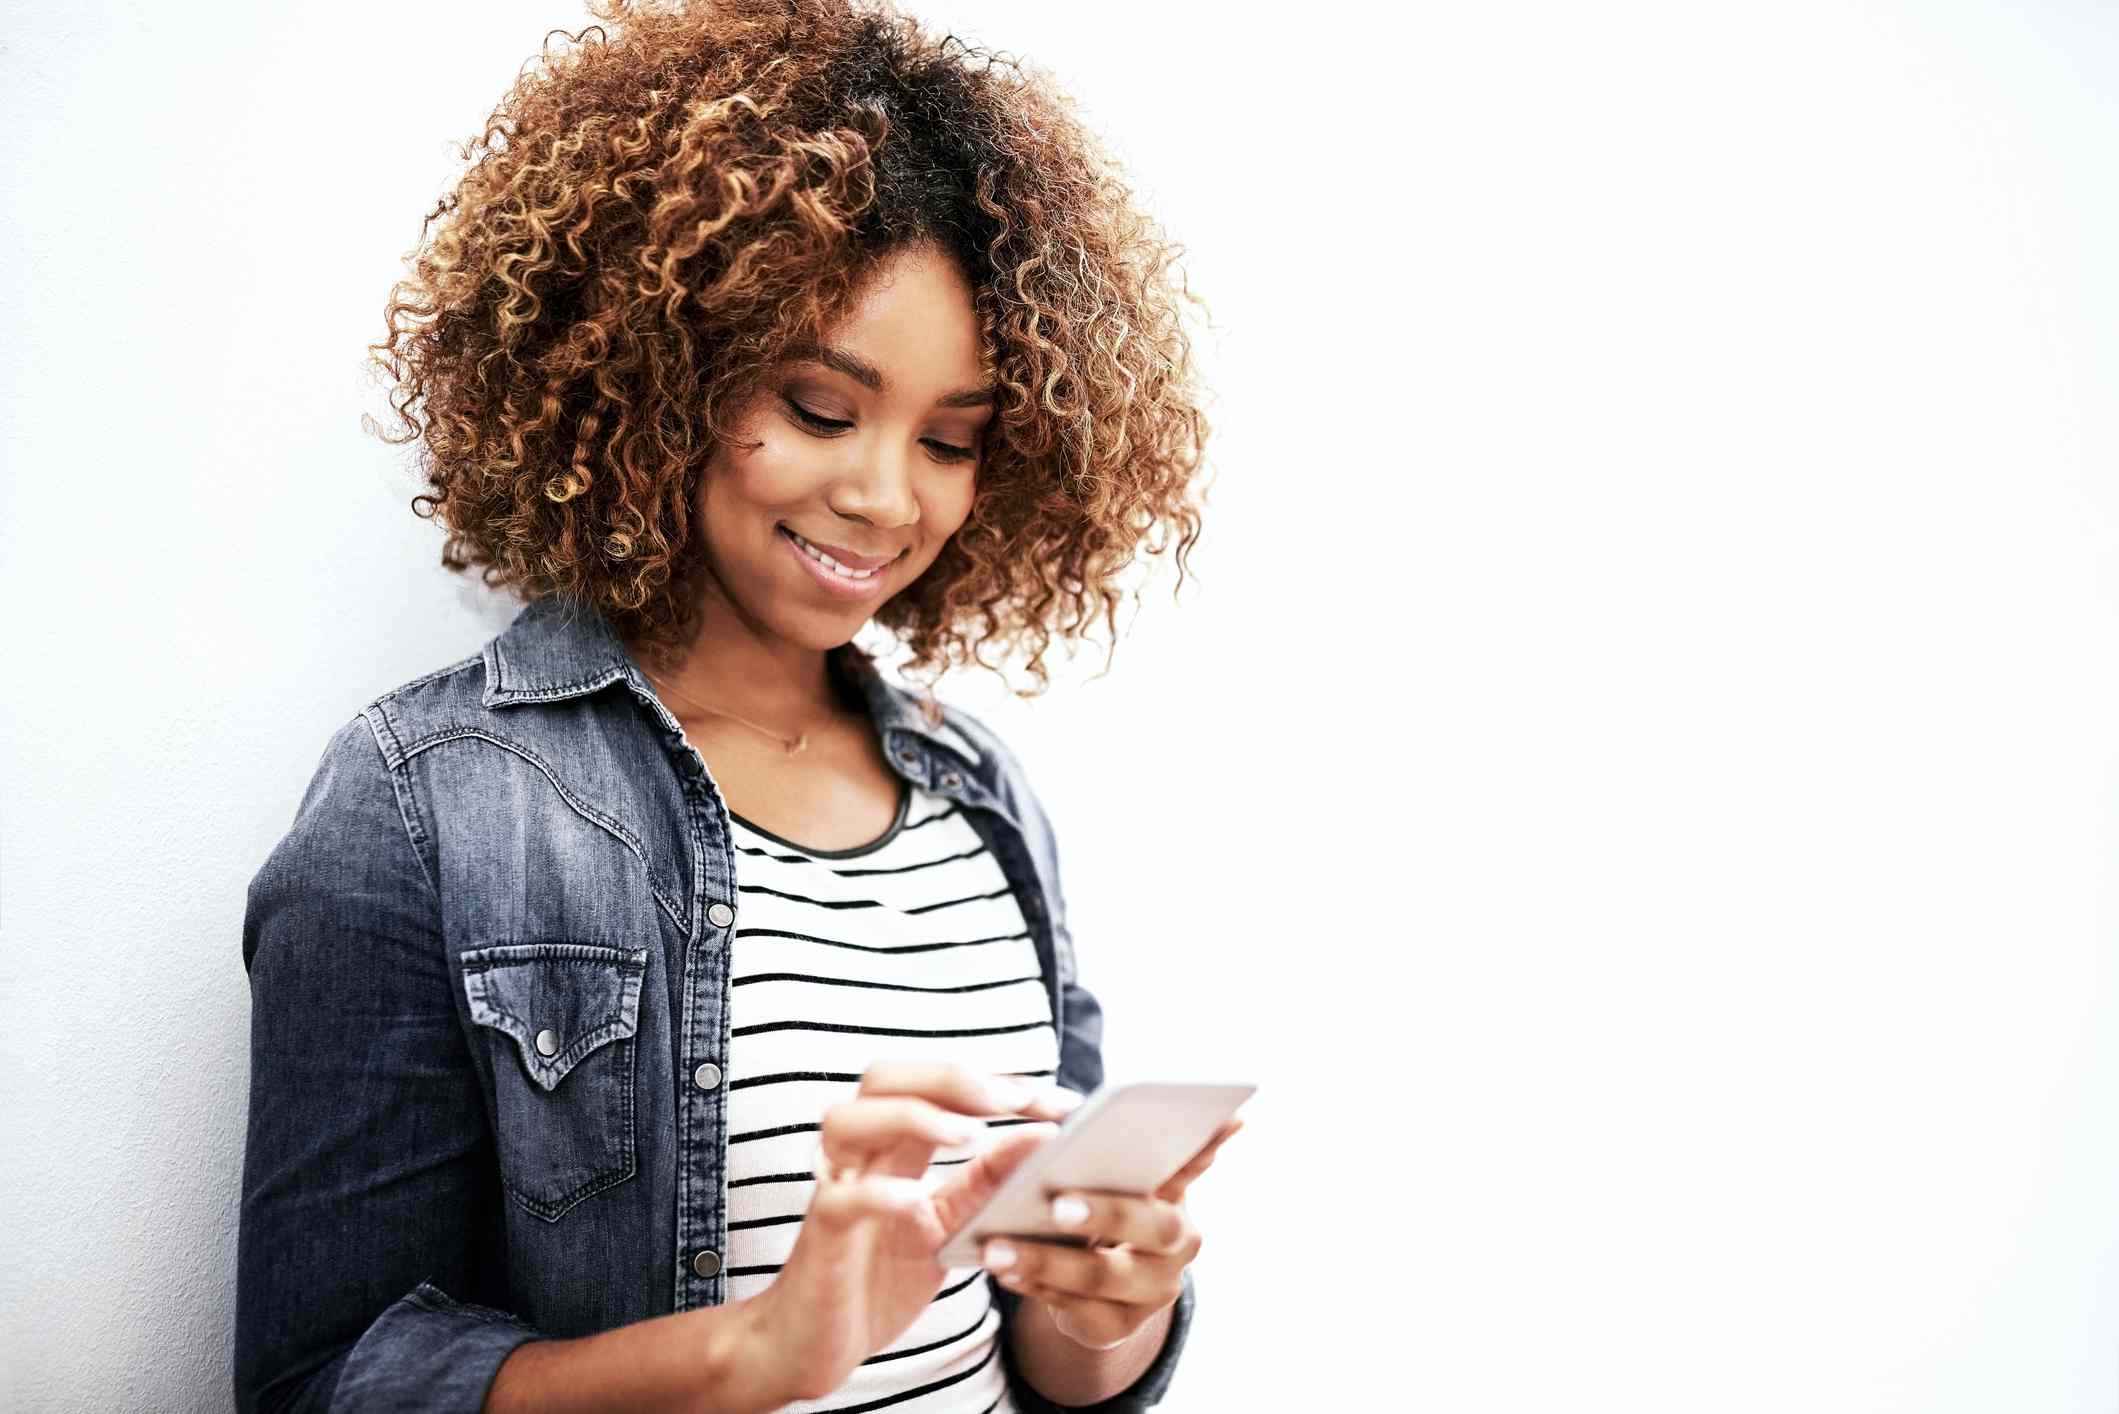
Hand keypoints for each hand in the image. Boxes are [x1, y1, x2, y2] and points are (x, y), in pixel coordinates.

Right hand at [742, 1061, 1081, 1402]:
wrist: (816, 1345)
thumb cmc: (880, 1279)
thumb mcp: (950, 1226)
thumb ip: (989, 1181)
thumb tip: (1045, 1135)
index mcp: (892, 1147)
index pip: (936, 1085)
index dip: (997, 1081)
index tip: (1060, 1101)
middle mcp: (859, 1155)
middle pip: (884, 1078)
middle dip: (951, 1079)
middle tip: (1012, 1100)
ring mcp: (835, 1190)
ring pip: (848, 1120)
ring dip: (911, 1117)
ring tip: (968, 1136)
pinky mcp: (822, 1236)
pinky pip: (841, 1200)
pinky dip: (878, 1192)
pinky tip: (916, 1199)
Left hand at [982, 1116, 1241, 1350]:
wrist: (1090, 1289)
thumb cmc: (1098, 1209)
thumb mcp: (1113, 1177)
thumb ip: (1129, 1145)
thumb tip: (1205, 1114)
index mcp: (1175, 1191)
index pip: (1193, 1161)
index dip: (1203, 1146)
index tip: (1203, 1121)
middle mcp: (1178, 1242)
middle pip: (1152, 1225)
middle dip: (1104, 1212)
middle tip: (1057, 1203)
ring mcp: (1153, 1290)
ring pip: (1103, 1276)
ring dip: (1047, 1261)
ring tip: (998, 1249)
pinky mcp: (1119, 1327)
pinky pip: (1077, 1311)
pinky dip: (1038, 1290)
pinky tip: (1006, 1274)